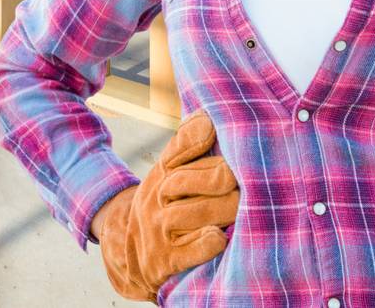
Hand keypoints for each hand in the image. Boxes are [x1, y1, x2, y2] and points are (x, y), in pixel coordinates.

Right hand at [93, 109, 239, 301]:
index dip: (194, 138)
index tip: (213, 127)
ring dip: (221, 208)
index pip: (176, 151)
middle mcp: (156, 198)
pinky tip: (220, 237)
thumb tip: (205, 114)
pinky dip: (205, 243)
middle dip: (219, 178)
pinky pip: (188, 251)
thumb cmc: (164, 206)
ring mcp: (159, 230)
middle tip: (245, 178)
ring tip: (242, 205)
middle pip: (185, 181)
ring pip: (191, 213)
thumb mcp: (167, 174)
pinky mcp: (165, 260)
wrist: (129, 254)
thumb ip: (186, 146)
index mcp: (161, 174)